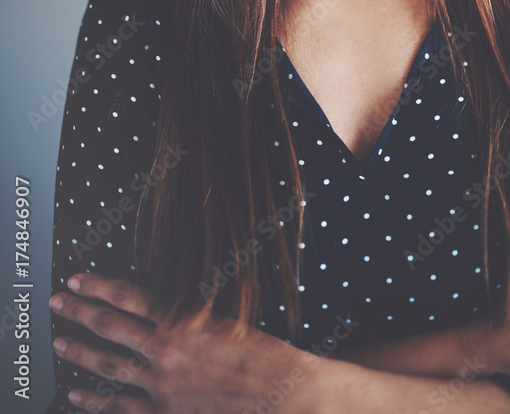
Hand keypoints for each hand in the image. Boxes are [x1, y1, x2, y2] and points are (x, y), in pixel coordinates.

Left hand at [49, 272, 325, 412]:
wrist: (283, 395)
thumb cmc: (263, 352)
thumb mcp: (225, 315)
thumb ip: (188, 309)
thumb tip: (159, 299)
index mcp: (181, 319)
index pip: (127, 296)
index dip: (98, 286)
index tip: (78, 278)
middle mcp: (165, 351)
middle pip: (109, 329)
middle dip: (79, 314)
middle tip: (57, 302)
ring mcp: (161, 387)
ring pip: (109, 368)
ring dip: (80, 354)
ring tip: (59, 344)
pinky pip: (121, 408)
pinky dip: (96, 402)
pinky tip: (78, 395)